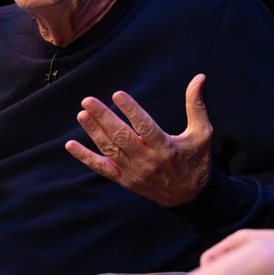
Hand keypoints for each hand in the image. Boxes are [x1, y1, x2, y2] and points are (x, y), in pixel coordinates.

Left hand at [65, 73, 211, 206]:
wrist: (190, 197)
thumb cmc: (196, 160)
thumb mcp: (202, 133)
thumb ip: (196, 105)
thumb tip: (199, 77)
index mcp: (165, 147)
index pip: (145, 126)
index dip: (131, 110)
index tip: (118, 95)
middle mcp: (147, 161)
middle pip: (122, 137)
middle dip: (103, 118)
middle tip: (88, 100)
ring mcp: (133, 172)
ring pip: (109, 150)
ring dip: (94, 133)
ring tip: (82, 114)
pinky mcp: (124, 180)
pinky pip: (101, 169)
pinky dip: (85, 158)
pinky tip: (70, 145)